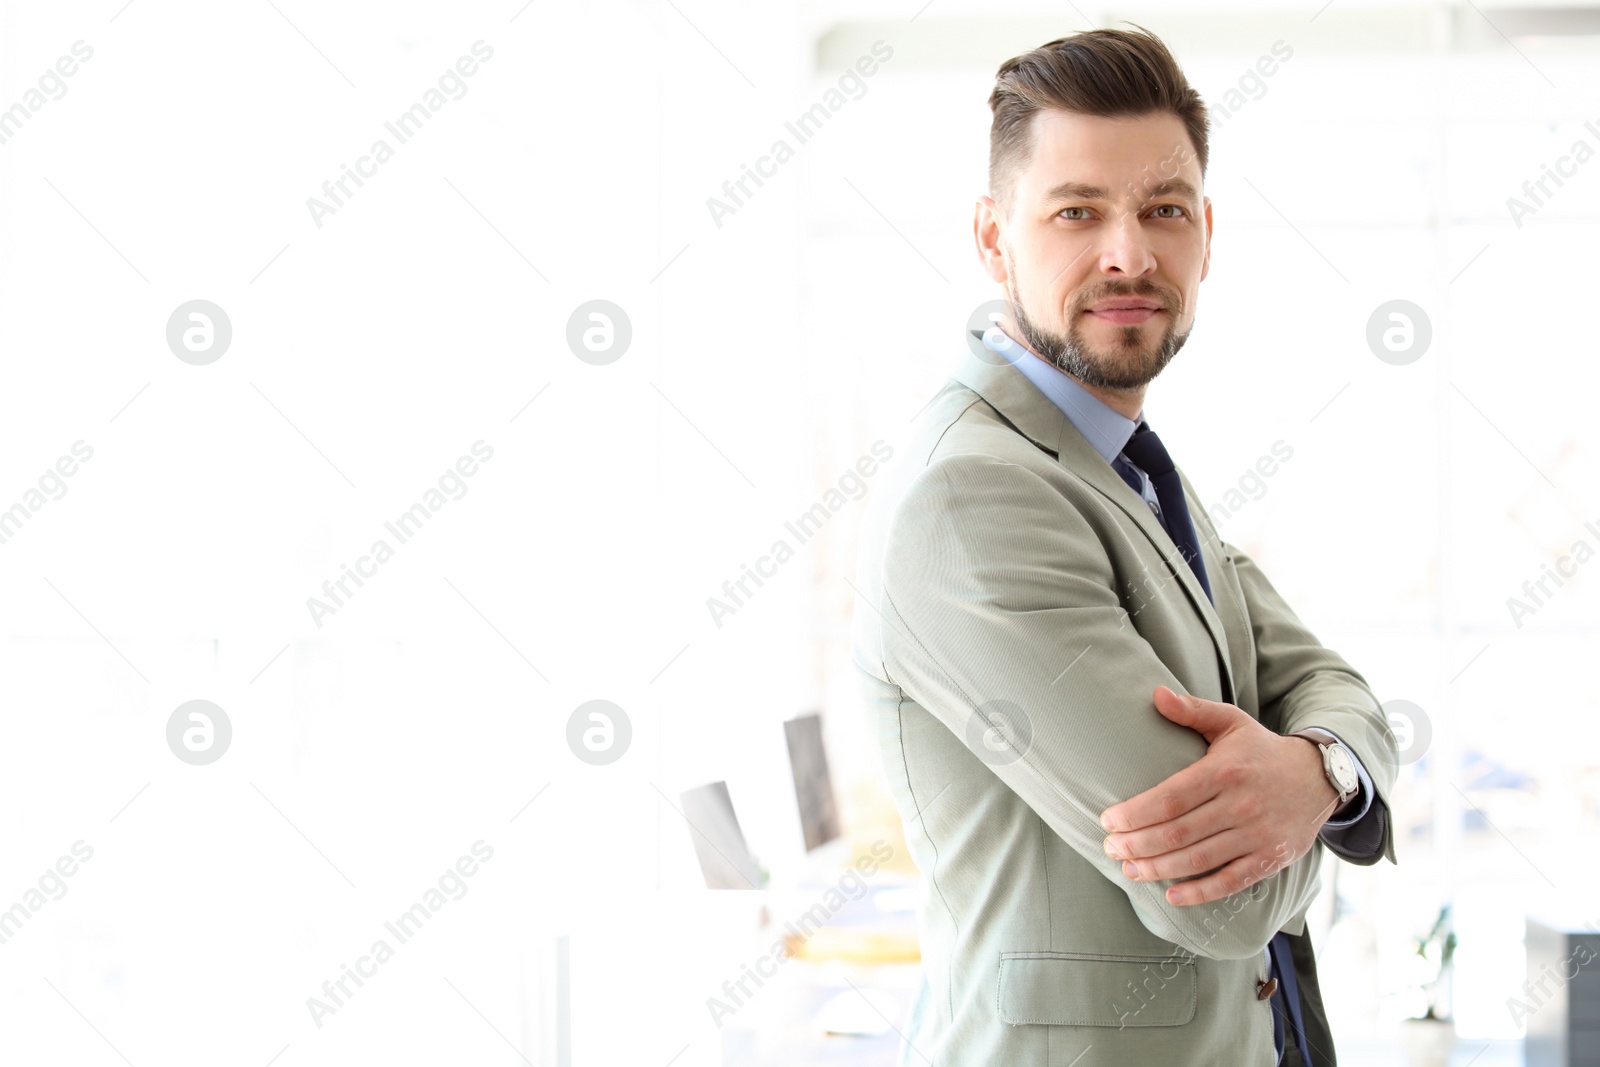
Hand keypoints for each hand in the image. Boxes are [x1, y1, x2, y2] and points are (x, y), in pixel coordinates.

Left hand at [1098, 686, 1342, 906]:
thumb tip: (1155, 694)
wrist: (1319, 777)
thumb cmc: (1262, 750)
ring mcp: (1257, 835)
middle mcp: (1241, 805)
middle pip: (1178, 833)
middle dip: (1137, 844)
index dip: (1135, 814)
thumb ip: (1192, 710)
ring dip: (1158, 869)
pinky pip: (1230, 882)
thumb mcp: (1231, 722)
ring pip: (1198, 859)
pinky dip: (1199, 892)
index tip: (1108, 820)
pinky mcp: (1270, 859)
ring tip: (1130, 870)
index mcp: (1224, 771)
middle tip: (1110, 848)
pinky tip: (1171, 895)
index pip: (1169, 798)